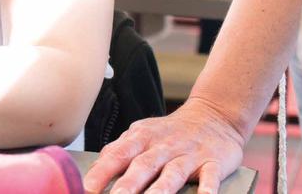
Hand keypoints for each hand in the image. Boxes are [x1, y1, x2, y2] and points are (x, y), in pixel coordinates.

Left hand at [83, 97, 244, 193]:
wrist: (213, 115)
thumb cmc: (171, 131)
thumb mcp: (143, 133)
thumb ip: (119, 150)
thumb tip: (94, 169)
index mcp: (143, 137)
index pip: (119, 154)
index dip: (102, 171)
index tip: (87, 188)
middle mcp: (164, 145)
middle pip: (144, 165)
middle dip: (128, 184)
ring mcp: (189, 154)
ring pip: (173, 173)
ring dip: (161, 190)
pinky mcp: (213, 162)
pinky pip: (210, 176)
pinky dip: (207, 188)